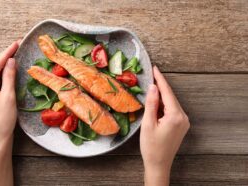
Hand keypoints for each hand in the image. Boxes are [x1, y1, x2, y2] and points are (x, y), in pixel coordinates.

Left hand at [0, 41, 18, 144]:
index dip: (7, 52)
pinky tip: (11, 67)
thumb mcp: (8, 96)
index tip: (17, 43)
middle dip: (5, 55)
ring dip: (5, 63)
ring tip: (15, 53)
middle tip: (18, 45)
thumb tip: (11, 60)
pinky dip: (4, 72)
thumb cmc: (3, 119)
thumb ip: (9, 77)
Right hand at [140, 66, 189, 185]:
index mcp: (175, 116)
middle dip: (160, 86)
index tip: (155, 68)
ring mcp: (183, 122)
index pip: (167, 93)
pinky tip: (155, 103)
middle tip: (150, 75)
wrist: (159, 164)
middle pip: (170, 97)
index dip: (160, 79)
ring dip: (161, 96)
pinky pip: (172, 110)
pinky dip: (164, 105)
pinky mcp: (181, 126)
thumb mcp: (148, 124)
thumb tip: (153, 87)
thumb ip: (151, 104)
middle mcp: (183, 117)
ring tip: (150, 88)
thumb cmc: (151, 146)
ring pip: (171, 103)